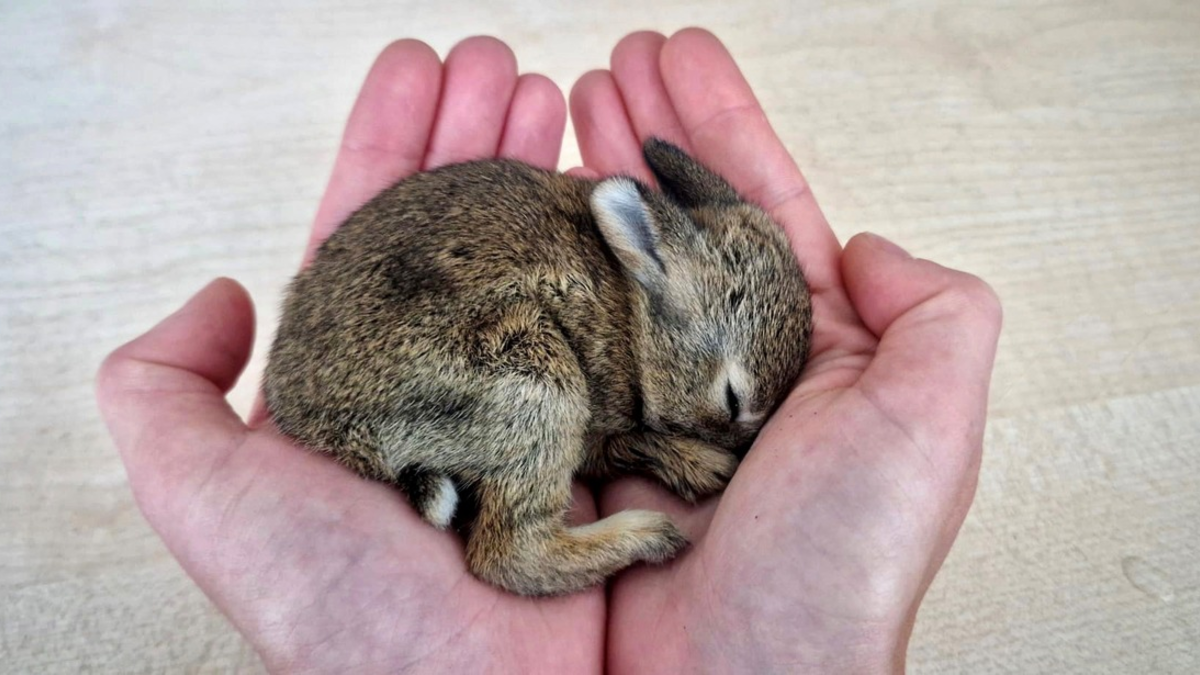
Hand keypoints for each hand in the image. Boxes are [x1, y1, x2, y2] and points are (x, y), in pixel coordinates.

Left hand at [97, 38, 605, 672]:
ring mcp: (540, 406)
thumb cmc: (355, 623)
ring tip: (566, 100)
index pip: (373, 237)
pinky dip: (626, 252)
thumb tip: (215, 295)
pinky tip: (631, 196)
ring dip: (550, 174)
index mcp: (367, 386)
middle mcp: (455, 389)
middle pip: (468, 235)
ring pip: (544, 263)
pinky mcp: (614, 432)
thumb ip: (161, 394)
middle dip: (480, 140)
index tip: (417, 72)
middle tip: (506, 68)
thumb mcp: (215, 501)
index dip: (390, 148)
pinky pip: (623, 322)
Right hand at [570, 29, 1001, 672]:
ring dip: (582, 185)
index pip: (760, 209)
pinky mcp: (582, 442)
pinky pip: (552, 339)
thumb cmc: (835, 567)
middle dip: (640, 138)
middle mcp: (724, 372)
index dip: (719, 128)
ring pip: (609, 271)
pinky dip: (533, 272)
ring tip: (552, 112)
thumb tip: (871, 247)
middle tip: (603, 69)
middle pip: (675, 225)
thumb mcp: (929, 424)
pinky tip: (511, 218)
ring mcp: (647, 403)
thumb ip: (934, 313)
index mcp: (806, 354)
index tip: (678, 58)